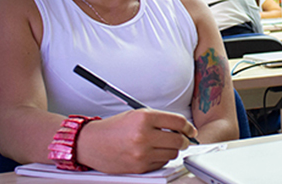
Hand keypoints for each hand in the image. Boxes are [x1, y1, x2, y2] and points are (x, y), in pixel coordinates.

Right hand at [75, 109, 197, 173]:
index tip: (191, 130)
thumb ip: (160, 120)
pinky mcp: (139, 166)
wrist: (91, 143)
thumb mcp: (137, 115)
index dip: (188, 127)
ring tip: (164, 145)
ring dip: (172, 150)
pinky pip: (161, 164)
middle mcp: (144, 135)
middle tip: (184, 139)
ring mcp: (141, 153)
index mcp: (144, 118)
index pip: (178, 122)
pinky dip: (161, 159)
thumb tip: (182, 128)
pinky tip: (153, 153)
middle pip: (178, 140)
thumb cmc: (114, 128)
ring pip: (172, 153)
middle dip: (184, 140)